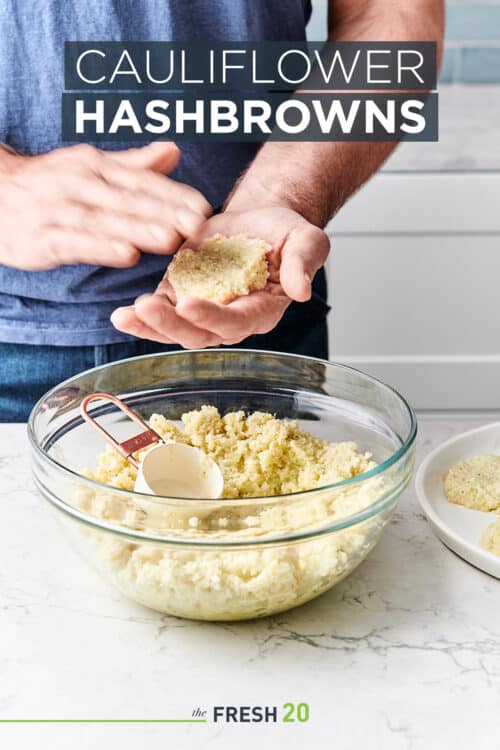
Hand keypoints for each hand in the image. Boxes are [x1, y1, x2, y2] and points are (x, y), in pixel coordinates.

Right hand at [0, 142, 210, 270]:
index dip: (174, 195)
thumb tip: (173, 150)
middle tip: (199, 225)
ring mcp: (58, 210)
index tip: (205, 209)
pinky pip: (74, 243)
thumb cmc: (50, 185)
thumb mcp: (90, 168)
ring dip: (138, 229)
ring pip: (104, 220)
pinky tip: (127, 255)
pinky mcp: (41, 238)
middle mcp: (78, 183)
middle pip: (127, 200)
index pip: (141, 181)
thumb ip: (133, 165)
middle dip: (165, 212)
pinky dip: (100, 248)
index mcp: (94, 166)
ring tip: (171, 240)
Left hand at [110, 206, 329, 347]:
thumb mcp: (306, 241)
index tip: (189, 304)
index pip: (234, 321)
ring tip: (124, 316)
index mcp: (261, 310)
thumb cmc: (286, 233)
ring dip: (149, 327)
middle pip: (198, 333)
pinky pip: (160, 314)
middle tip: (146, 306)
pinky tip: (121, 315)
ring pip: (174, 330)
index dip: (211, 316)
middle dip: (170, 323)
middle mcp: (229, 319)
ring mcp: (203, 310)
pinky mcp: (181, 296)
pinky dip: (140, 318)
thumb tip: (302, 291)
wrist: (260, 221)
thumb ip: (303, 263)